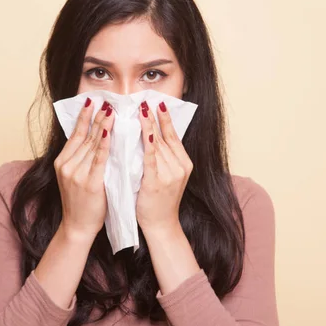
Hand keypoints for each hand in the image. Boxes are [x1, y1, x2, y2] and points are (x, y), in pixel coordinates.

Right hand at [53, 98, 114, 240]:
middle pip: (85, 136)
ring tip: (111, 110)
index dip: (85, 116)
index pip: (76, 134)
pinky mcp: (89, 183)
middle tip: (106, 100)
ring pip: (93, 144)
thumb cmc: (81, 202)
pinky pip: (99, 159)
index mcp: (63, 161)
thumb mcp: (75, 176)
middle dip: (97, 116)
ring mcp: (77, 173)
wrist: (77, 226)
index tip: (92, 101)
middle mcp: (67, 165)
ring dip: (103, 125)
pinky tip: (110, 132)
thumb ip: (81, 159)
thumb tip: (95, 138)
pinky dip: (105, 144)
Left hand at [136, 100, 192, 233]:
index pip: (173, 135)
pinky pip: (151, 156)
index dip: (165, 119)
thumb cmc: (159, 202)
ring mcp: (170, 173)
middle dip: (154, 117)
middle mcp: (180, 166)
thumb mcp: (167, 177)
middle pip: (165, 136)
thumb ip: (163, 159)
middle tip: (146, 99)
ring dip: (148, 124)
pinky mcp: (157, 180)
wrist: (161, 225)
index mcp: (184, 164)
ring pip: (158, 143)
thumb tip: (152, 137)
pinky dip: (148, 141)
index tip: (158, 103)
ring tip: (140, 108)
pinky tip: (145, 128)